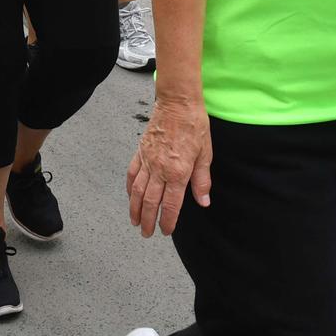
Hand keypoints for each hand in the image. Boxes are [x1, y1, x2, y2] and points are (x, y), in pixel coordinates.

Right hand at [127, 93, 211, 236]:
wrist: (177, 102)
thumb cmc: (194, 125)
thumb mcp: (205, 154)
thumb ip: (202, 180)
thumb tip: (203, 202)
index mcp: (178, 172)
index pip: (170, 204)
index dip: (167, 221)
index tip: (165, 231)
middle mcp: (160, 169)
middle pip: (150, 201)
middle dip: (147, 220)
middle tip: (145, 233)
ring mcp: (148, 160)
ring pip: (137, 190)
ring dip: (134, 208)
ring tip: (134, 221)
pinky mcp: (140, 151)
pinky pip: (132, 172)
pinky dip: (129, 187)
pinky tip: (129, 195)